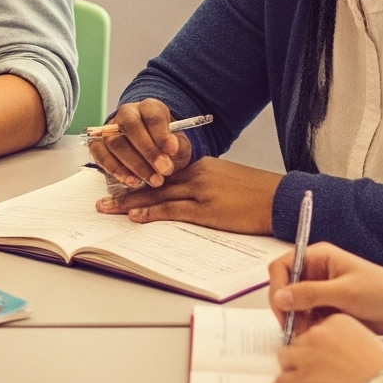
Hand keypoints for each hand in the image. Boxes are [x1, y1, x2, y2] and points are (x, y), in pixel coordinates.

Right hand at [87, 100, 190, 189]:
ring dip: (135, 164)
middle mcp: (127, 114)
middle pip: (131, 127)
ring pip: (115, 143)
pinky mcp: (98, 144)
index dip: (161, 134)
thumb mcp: (179, 145)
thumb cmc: (166, 147)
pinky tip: (132, 180)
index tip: (172, 151)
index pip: (152, 116)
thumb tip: (170, 150)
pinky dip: (115, 169)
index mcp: (149, 107)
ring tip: (154, 180)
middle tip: (165, 170)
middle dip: (148, 151)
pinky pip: (100, 154)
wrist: (152, 152)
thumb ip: (177, 147)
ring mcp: (110, 129)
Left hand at [98, 154, 281, 232]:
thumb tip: (186, 197)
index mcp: (200, 166)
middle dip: (125, 191)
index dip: (138, 179)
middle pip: (152, 182)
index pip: (161, 172)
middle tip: (102, 199)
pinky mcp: (206, 209)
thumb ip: (204, 185)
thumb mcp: (227, 181)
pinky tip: (135, 217)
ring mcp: (200, 190)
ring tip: (107, 209)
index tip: (119, 184)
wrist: (281, 198)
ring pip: (156, 195)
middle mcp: (196, 174)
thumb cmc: (258, 194)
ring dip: (129, 204)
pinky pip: (172, 210)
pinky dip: (151, 213)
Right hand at [268, 243, 382, 334]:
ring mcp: (320, 291)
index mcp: (317, 257)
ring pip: (294, 306)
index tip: (282, 308)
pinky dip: (308, 328)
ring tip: (309, 334)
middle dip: (287, 308)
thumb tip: (280, 298)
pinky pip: (307, 318)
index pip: (282, 267)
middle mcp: (315, 272)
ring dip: (297, 320)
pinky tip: (318, 335)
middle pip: (284, 288)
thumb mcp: (344, 292)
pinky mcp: (326, 308)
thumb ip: (310, 294)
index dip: (277, 287)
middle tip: (294, 328)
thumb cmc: (381, 292)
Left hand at [273, 313, 382, 382]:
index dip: (315, 344)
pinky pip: (280, 382)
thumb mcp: (367, 342)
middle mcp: (317, 334)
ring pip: (285, 359)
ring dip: (291, 370)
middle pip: (296, 342)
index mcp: (335, 321)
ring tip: (297, 382)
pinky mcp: (300, 380)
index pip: (314, 329)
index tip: (318, 354)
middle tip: (311, 371)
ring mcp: (306, 357)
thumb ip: (346, 340)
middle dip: (302, 356)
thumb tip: (339, 353)